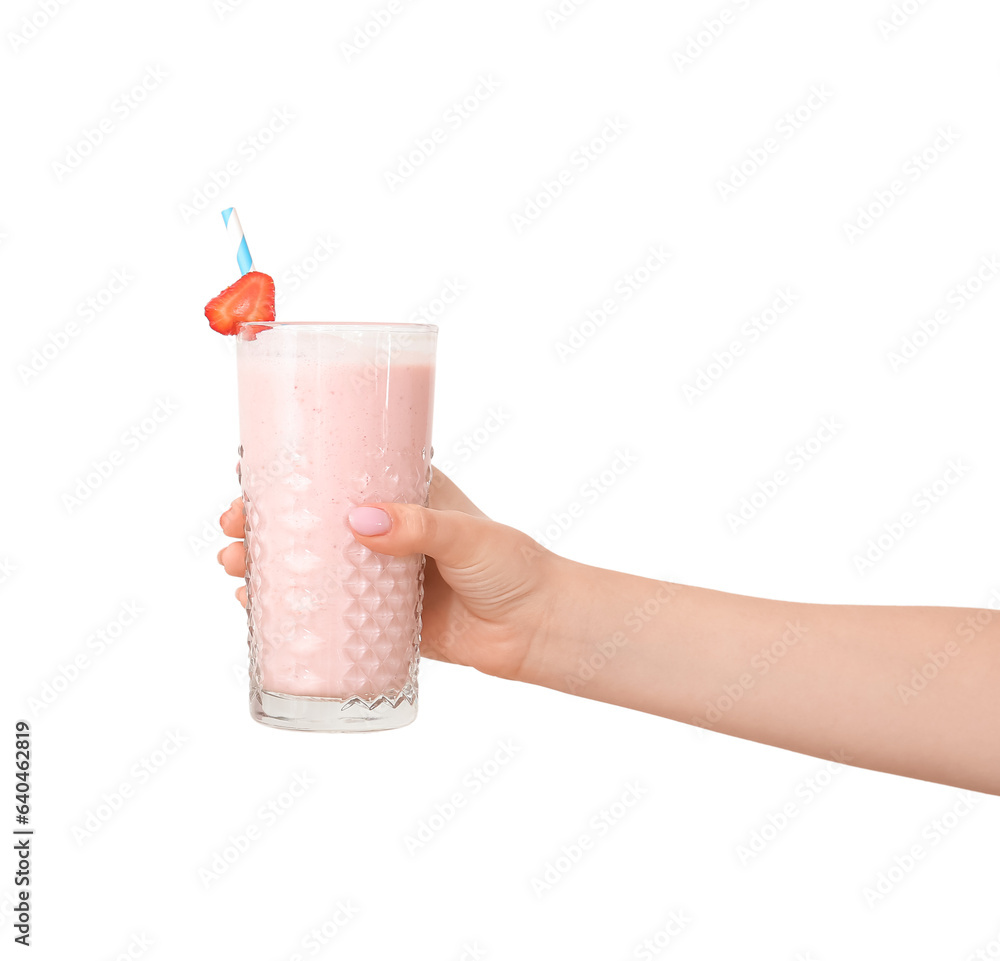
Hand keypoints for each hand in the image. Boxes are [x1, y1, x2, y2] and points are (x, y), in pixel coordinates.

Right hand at [217, 470, 561, 681]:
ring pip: (308, 565)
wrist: (536, 627)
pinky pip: (324, 613)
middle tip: (231, 529)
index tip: (246, 475)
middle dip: (261, 522)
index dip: (287, 475)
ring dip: (264, 565)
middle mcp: (382, 532)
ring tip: (235, 570)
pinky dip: (287, 609)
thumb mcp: (467, 536)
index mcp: (402, 496)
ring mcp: (376, 577)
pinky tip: (255, 610)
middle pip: (307, 521)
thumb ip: (420, 527)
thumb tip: (360, 523)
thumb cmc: (512, 566)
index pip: (335, 474)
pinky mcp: (378, 620)